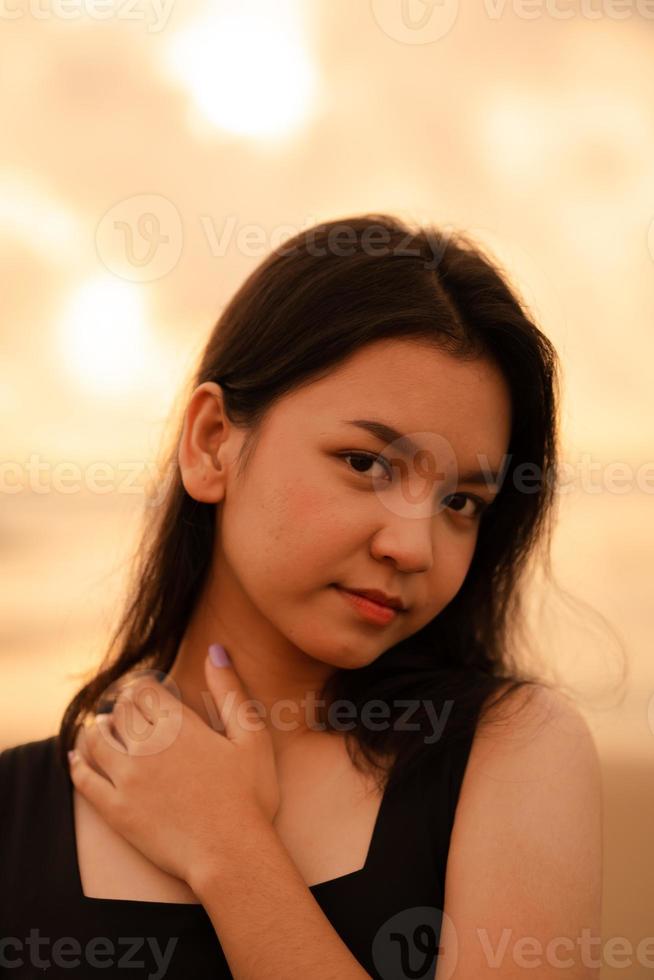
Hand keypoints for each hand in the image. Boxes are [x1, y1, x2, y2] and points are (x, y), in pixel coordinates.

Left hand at [68, 648, 280, 886]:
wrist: (232, 854)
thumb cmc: (249, 796)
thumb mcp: (251, 736)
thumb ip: (230, 691)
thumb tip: (216, 650)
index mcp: (179, 724)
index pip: (145, 689)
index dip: (145, 687)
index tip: (148, 693)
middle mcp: (147, 745)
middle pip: (121, 711)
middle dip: (124, 706)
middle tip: (128, 710)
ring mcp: (127, 778)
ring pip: (97, 739)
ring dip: (98, 728)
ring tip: (103, 727)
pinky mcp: (116, 810)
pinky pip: (85, 780)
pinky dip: (78, 763)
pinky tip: (78, 757)